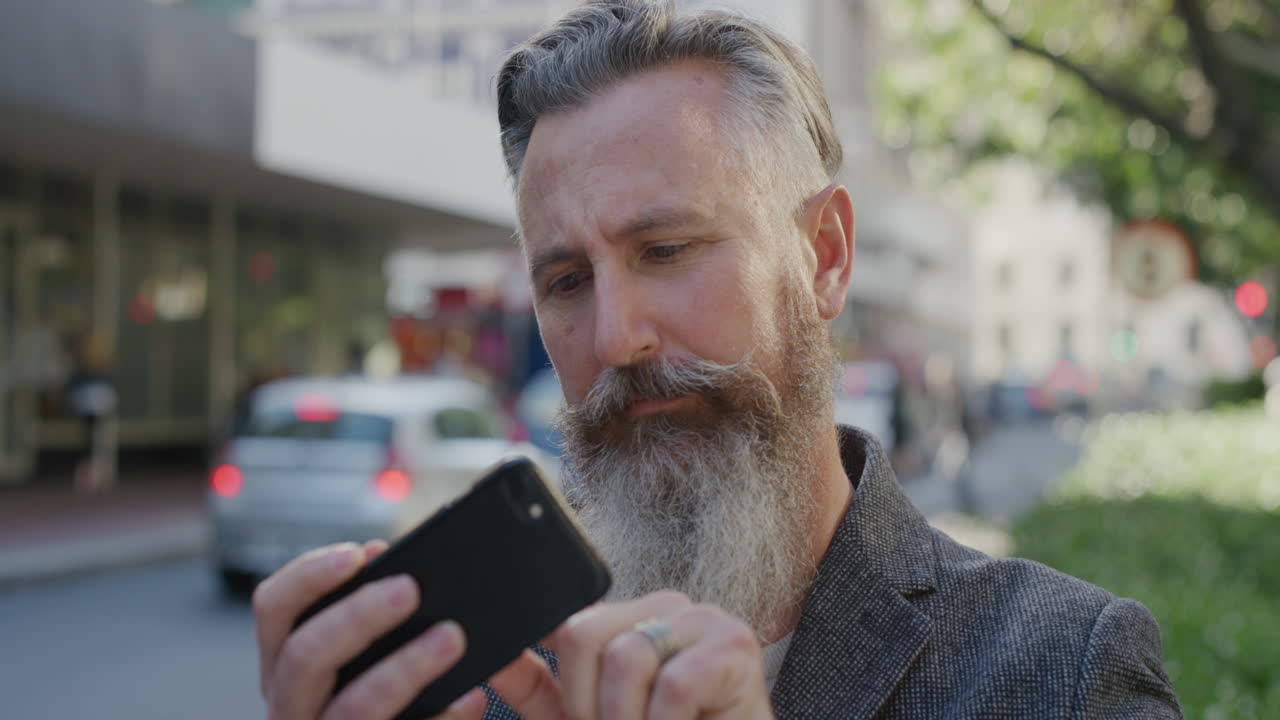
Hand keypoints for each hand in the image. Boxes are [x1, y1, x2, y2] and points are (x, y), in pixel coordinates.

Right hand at [252, 541, 487, 719]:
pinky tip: (469, 700)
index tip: (357, 554)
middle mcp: (291, 704)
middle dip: (357, 616)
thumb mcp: (365, 651)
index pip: (274, 608)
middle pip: (304, 655)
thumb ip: (371, 610)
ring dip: (405, 668)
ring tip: (450, 638)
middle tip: (410, 589)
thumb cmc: (384, 693)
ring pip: (352, 707)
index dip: (309, 576)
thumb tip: (391, 564)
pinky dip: (439, 718)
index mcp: (287, 662)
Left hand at [489, 591, 773, 719]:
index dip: (556, 670)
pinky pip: (673, 683)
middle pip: (583, 634)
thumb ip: (540, 689)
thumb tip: (491, 660)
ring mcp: (702, 619)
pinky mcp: (735, 644)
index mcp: (626, 620)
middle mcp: (663, 607)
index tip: (564, 707)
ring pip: (626, 658)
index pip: (566, 621)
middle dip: (588, 707)